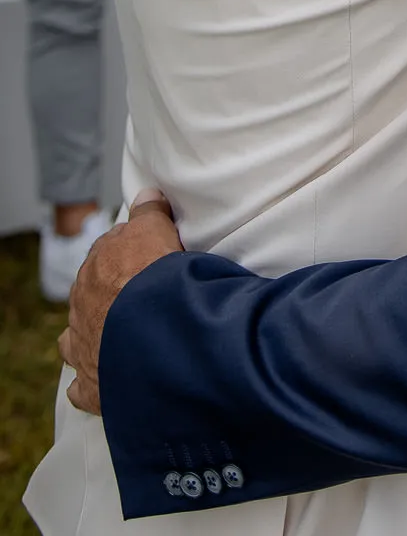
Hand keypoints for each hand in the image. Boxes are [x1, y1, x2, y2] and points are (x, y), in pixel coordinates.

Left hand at [59, 191, 182, 414]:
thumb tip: (146, 194)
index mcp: (96, 268)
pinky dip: (91, 384)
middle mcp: (82, 306)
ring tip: (118, 337)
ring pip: (76, 339)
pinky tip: (106, 379)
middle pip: (90, 295)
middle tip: (139, 297)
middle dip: (108, 295)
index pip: (106, 254)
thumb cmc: (155, 279)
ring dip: (93, 336)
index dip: (128, 255)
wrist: (153, 332)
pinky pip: (82, 387)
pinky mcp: (91, 385)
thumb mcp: (155, 230)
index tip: (146, 260)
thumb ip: (149, 212)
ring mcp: (83, 347)